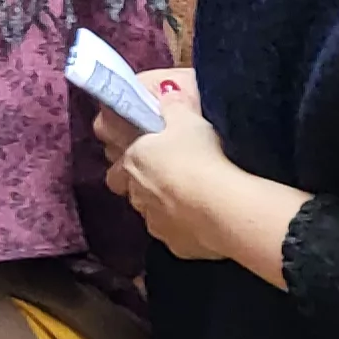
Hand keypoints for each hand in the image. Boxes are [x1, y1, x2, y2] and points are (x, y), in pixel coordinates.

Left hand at [97, 70, 307, 287]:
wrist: (223, 206)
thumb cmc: (199, 155)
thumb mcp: (187, 120)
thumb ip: (173, 106)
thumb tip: (165, 92)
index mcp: (133, 164)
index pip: (115, 169)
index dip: (126, 164)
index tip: (141, 159)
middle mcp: (137, 196)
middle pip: (131, 194)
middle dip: (143, 188)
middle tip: (168, 179)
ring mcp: (155, 224)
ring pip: (152, 216)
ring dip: (166, 208)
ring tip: (193, 200)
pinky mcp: (177, 246)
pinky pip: (178, 236)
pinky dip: (187, 229)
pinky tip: (206, 221)